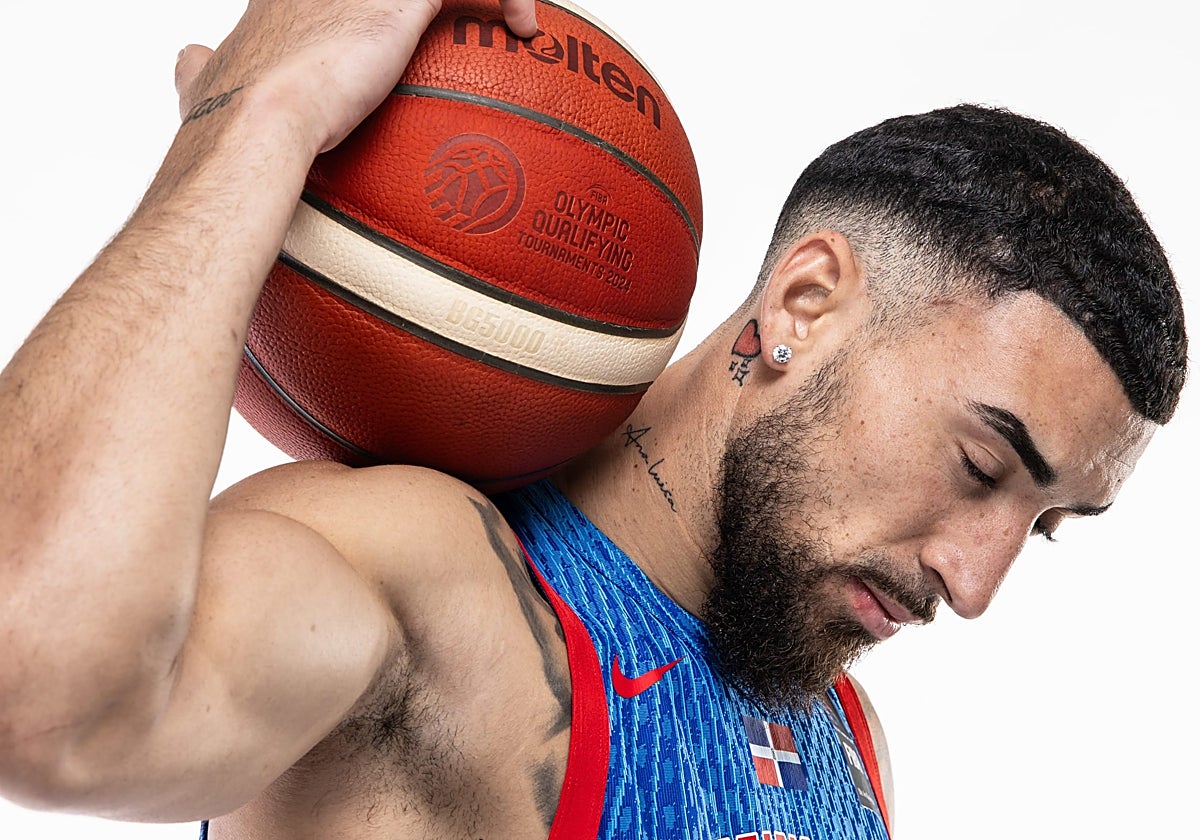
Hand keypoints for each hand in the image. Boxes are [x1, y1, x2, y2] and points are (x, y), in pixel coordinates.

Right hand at [174, 0, 538, 154]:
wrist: (256, 127)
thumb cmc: (230, 125)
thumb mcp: (201, 87)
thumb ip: (197, 73)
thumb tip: (185, 60)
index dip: (371, 2)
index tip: (396, 27)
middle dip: (422, 2)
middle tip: (452, 16)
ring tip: (508, 15)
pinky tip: (526, 30)